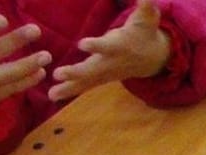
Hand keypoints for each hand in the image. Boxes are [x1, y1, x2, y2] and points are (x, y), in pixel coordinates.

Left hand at [50, 0, 171, 101]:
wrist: (154, 58)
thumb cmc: (146, 32)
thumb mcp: (148, 16)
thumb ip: (145, 5)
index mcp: (120, 46)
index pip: (107, 46)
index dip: (97, 45)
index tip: (82, 44)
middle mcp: (111, 62)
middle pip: (93, 69)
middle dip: (76, 73)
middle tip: (58, 74)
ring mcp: (106, 73)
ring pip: (87, 81)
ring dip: (69, 87)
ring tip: (52, 94)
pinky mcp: (101, 78)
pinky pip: (85, 86)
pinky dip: (69, 91)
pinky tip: (52, 96)